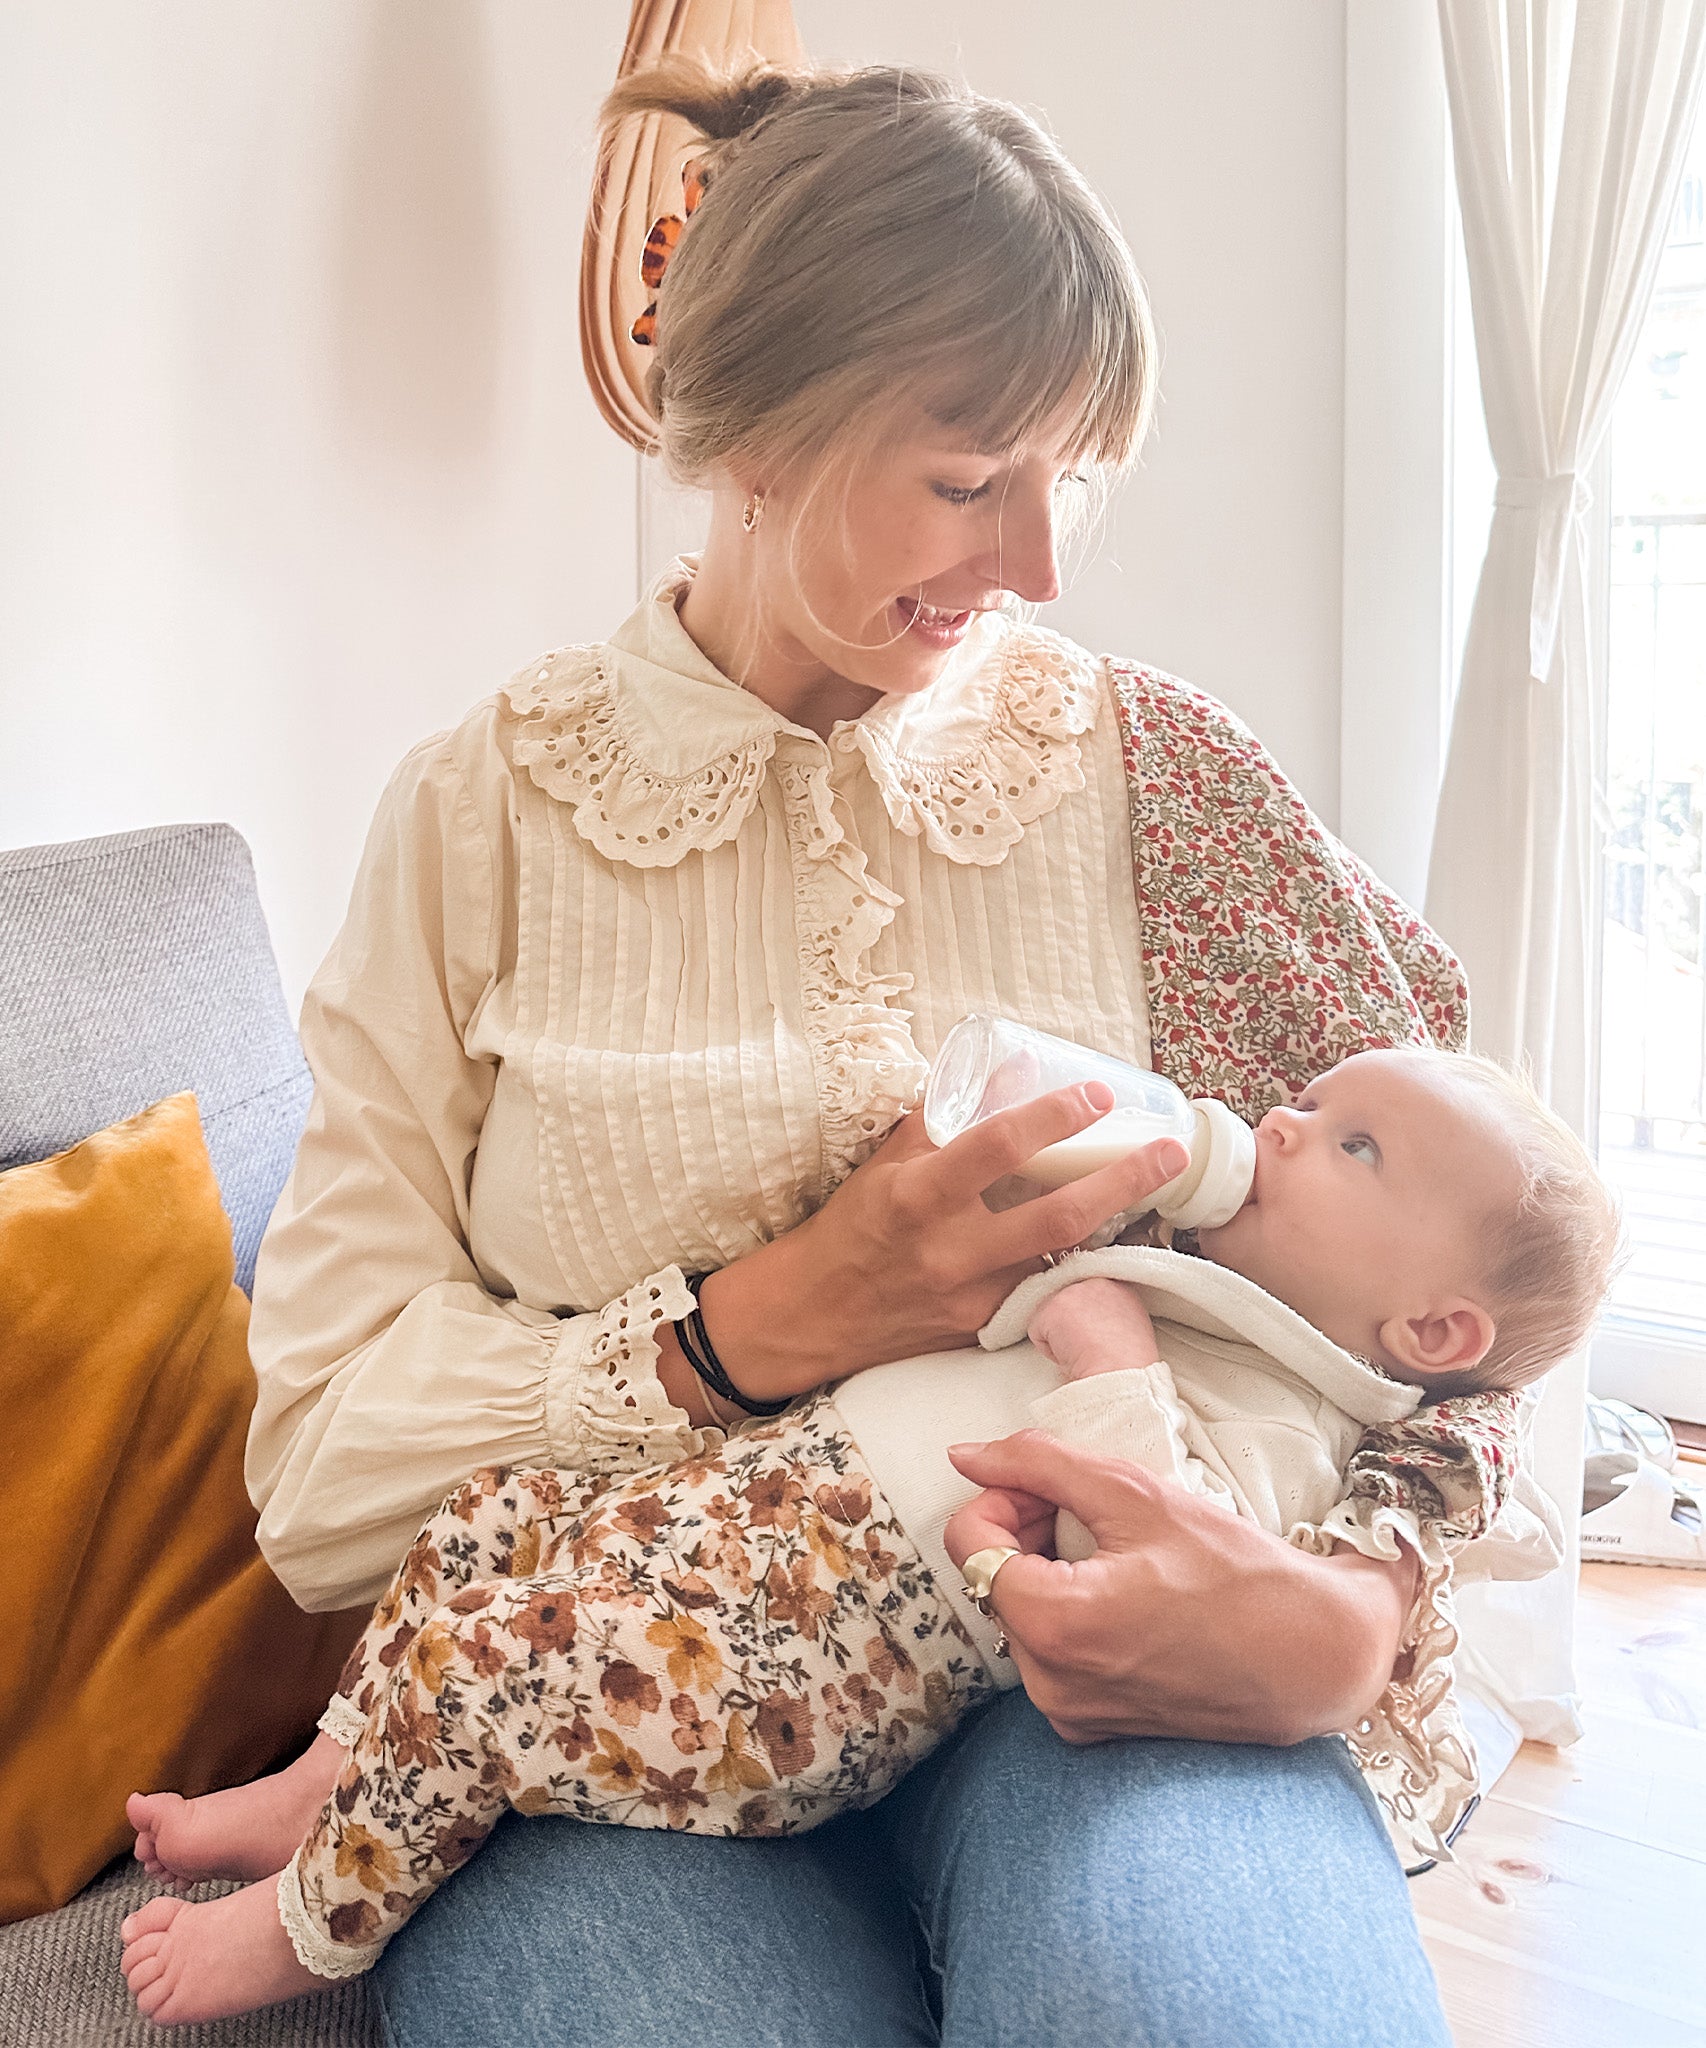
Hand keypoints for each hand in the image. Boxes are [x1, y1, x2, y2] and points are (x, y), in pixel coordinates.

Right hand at [672, 1088, 1188, 1413]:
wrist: (809, 1316)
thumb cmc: (849, 1228)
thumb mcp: (886, 1165)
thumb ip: (942, 1123)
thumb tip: (1005, 1072)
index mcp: (917, 1194)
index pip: (996, 1146)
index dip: (1052, 1116)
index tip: (1096, 1094)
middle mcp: (948, 1248)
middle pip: (1056, 1213)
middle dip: (1123, 1179)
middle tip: (1172, 1150)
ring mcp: (970, 1295)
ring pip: (1061, 1254)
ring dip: (1115, 1221)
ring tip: (1158, 1188)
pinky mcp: (979, 1328)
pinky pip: (1040, 1286)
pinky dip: (1076, 1258)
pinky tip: (1109, 1235)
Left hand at [942, 1432, 1418, 1745]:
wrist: (1314, 1657)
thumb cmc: (1236, 1572)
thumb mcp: (1137, 1494)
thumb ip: (1041, 1464)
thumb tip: (965, 1455)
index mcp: (1054, 1624)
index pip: (968, 1542)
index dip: (1004, 1497)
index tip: (1054, 1489)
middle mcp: (1050, 1683)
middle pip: (992, 1579)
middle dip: (1027, 1532)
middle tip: (1091, 1513)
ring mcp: (1070, 1714)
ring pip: (1021, 1616)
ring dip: (1048, 1573)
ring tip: (1116, 1556)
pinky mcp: (1093, 1730)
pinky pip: (1051, 1657)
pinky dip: (1071, 1618)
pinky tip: (1127, 1600)